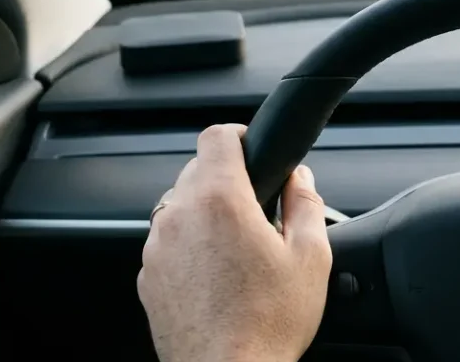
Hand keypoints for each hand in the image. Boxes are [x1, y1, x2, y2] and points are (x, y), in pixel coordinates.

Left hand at [138, 124, 332, 361]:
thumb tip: (301, 179)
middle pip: (197, 170)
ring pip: (179, 206)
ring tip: (237, 248)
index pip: (216, 137)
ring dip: (205, 214)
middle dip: (227, 180)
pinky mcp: (148, 277)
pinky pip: (168, 243)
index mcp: (221, 200)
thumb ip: (306, 203)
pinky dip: (189, 246)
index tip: (252, 148)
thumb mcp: (311, 257)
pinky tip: (217, 274)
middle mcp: (180, 216)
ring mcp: (158, 248)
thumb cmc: (267, 324)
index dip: (238, 135)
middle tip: (257, 209)